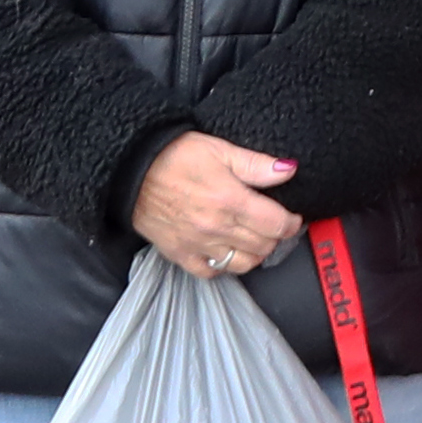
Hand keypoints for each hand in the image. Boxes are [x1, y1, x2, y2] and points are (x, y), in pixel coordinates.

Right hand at [130, 132, 296, 282]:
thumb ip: (257, 164)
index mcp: (230, 200)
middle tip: (274, 226)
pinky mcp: (178, 254)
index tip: (292, 218)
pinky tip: (225, 252)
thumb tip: (289, 170)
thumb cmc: (174, 156)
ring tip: (254, 240)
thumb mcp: (220, 149)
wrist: (130, 171)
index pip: (276, 224)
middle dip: (276, 237)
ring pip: (242, 264)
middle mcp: (216, 227)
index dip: (291, 222)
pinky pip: (209, 273)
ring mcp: (197, 244)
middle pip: (264, 245)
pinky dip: (222, 267)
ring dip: (254, 254)